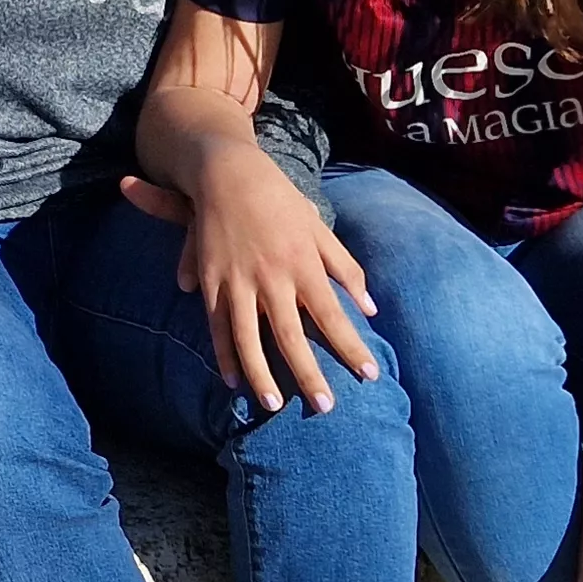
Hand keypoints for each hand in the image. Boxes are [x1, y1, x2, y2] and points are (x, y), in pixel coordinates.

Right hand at [125, 167, 378, 415]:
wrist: (227, 173)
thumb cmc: (280, 200)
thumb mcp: (318, 229)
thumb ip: (345, 269)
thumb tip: (370, 309)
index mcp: (303, 263)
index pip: (332, 315)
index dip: (351, 347)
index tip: (369, 375)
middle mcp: (271, 276)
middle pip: (290, 335)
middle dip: (309, 374)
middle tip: (325, 408)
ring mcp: (237, 280)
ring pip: (248, 338)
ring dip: (261, 374)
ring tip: (273, 404)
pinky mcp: (212, 280)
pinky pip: (217, 326)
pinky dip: (225, 354)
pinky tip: (234, 379)